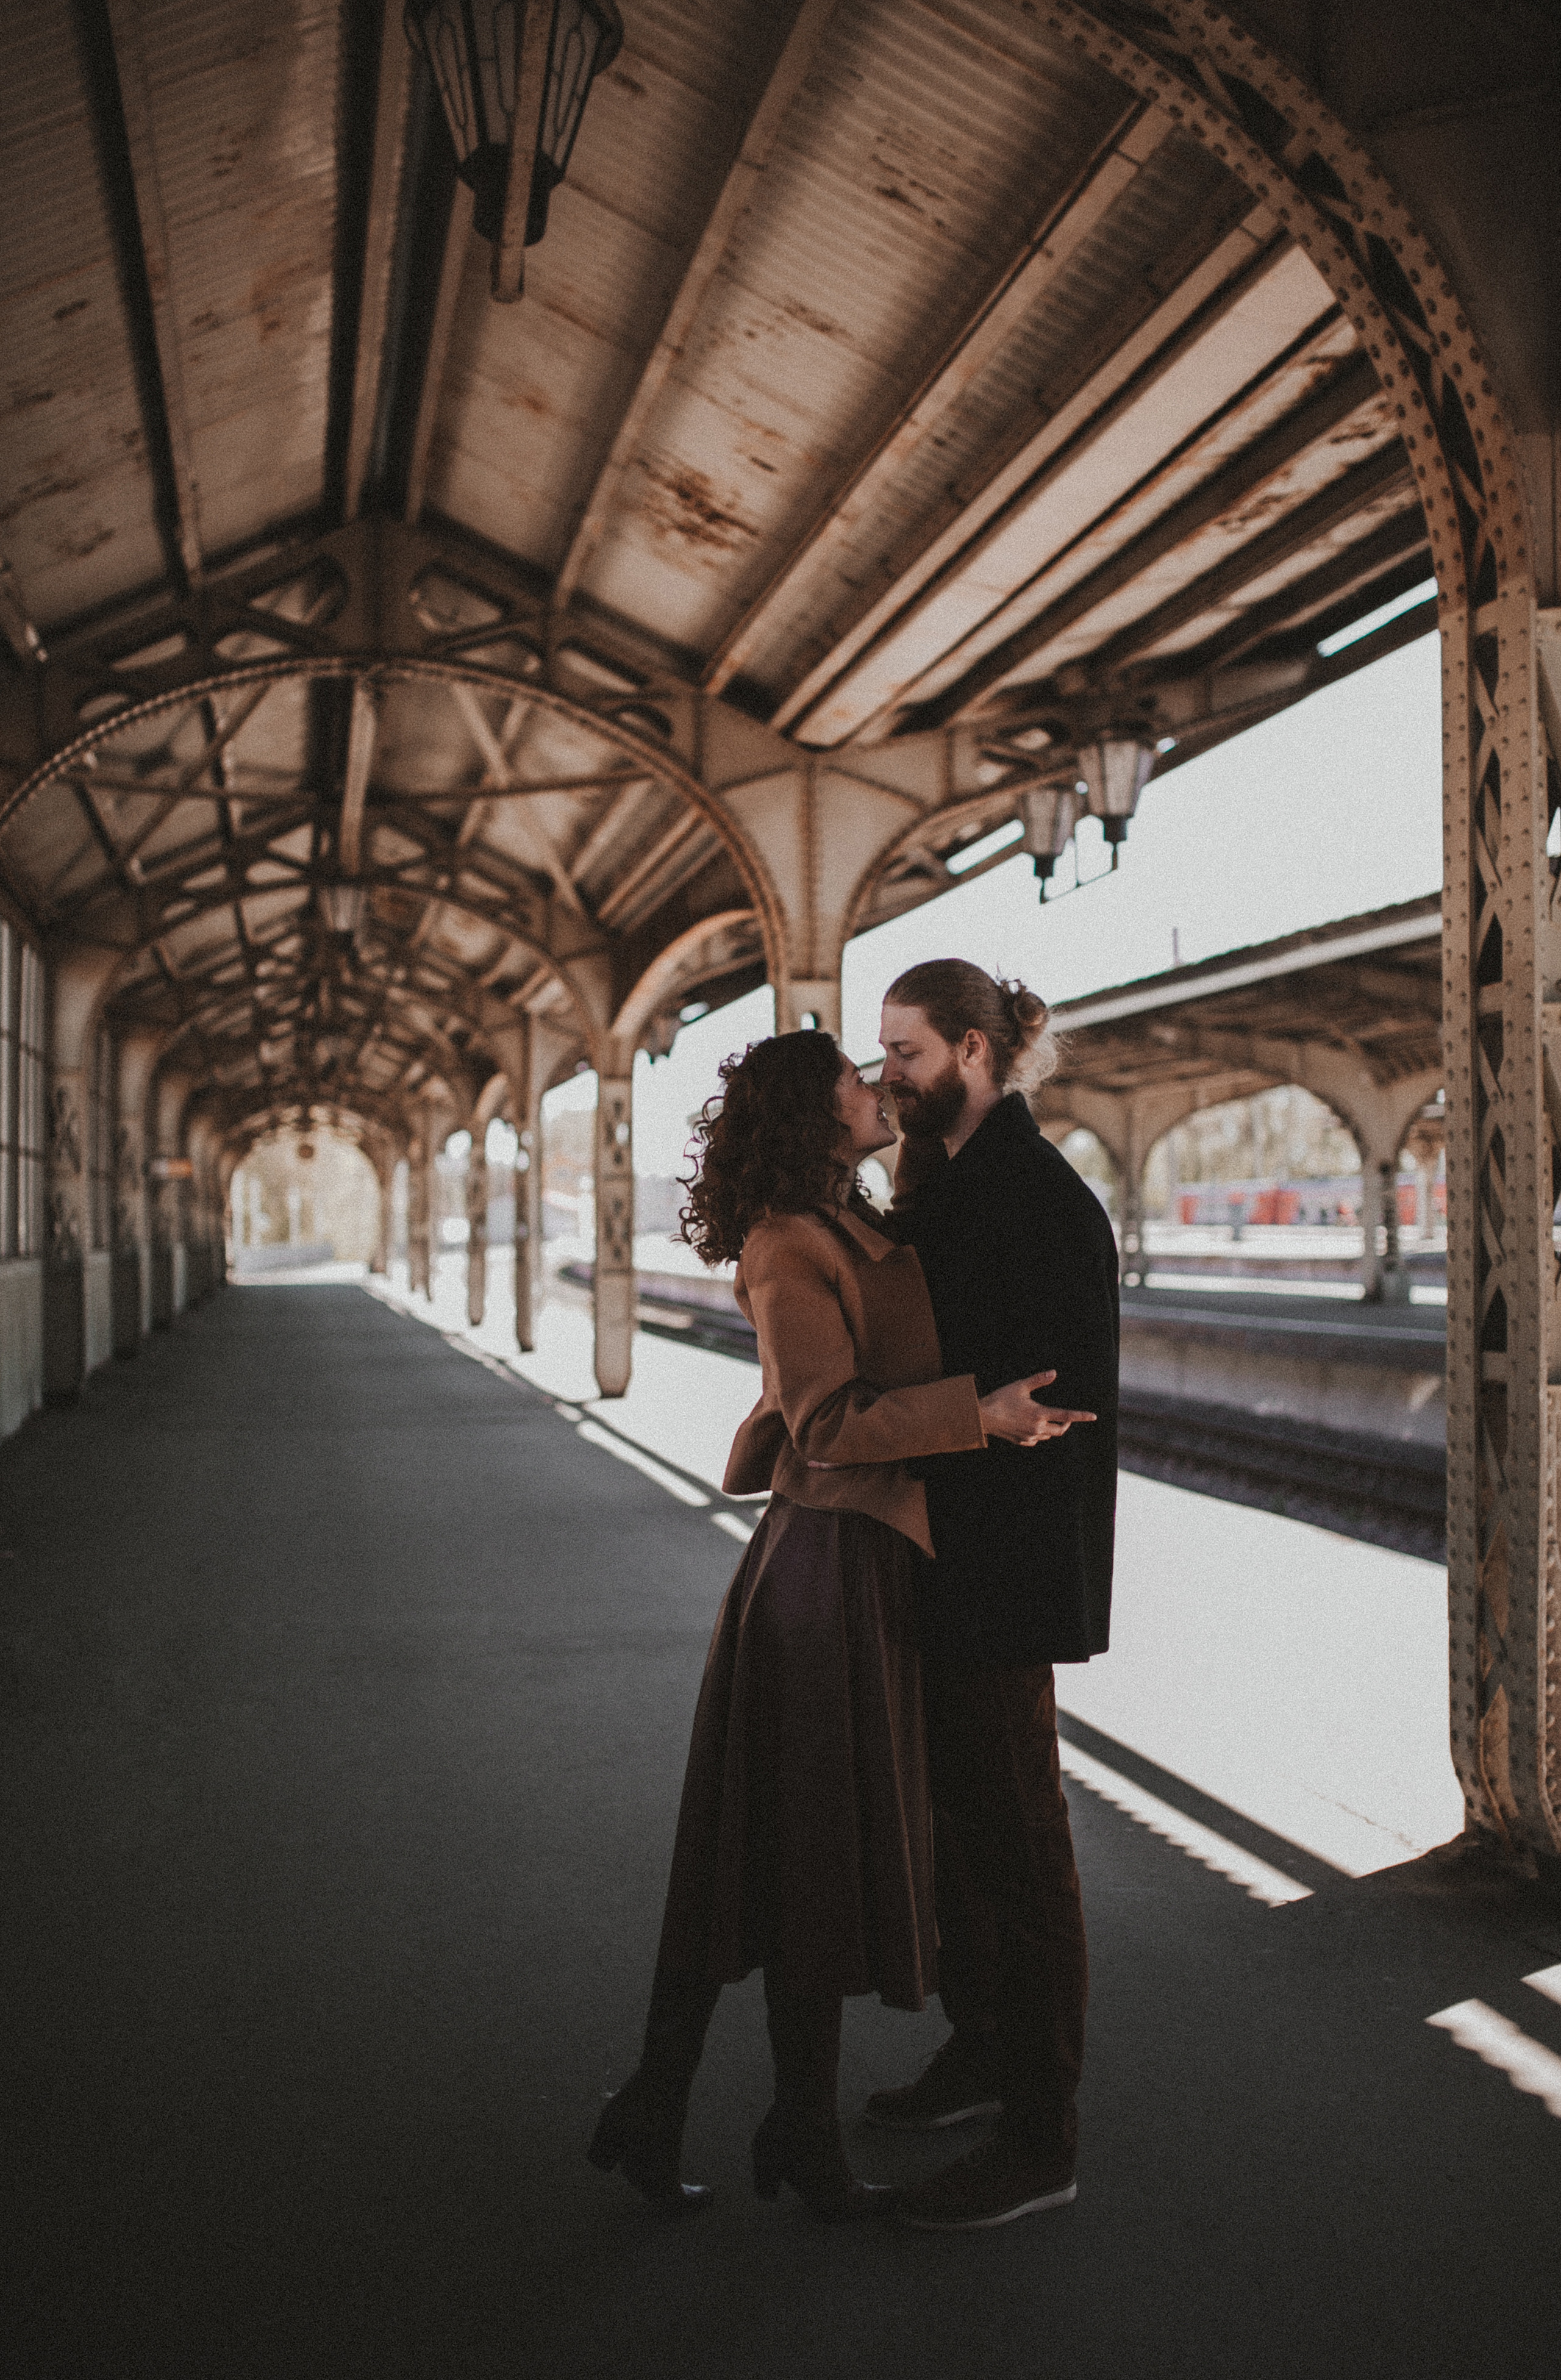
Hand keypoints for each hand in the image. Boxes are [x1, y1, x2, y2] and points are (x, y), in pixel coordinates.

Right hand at [977, 1371, 1096, 1446]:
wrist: (982, 1417)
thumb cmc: (1001, 1399)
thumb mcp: (1020, 1386)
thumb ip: (1039, 1380)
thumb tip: (1054, 1373)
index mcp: (1039, 1413)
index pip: (1066, 1415)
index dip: (1081, 1416)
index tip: (1093, 1416)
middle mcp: (1037, 1428)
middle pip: (1060, 1430)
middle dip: (1066, 1424)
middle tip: (1067, 1417)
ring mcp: (1029, 1437)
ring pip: (1048, 1436)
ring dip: (1052, 1428)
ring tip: (1046, 1418)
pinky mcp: (1021, 1442)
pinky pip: (1036, 1440)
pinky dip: (1038, 1434)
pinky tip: (1032, 1427)